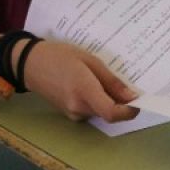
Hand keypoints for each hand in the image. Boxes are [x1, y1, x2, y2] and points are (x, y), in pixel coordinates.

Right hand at [23, 41, 139, 122]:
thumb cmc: (60, 56)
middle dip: (122, 103)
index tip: (139, 100)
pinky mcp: (69, 113)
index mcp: (84, 91)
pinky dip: (99, 101)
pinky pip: (91, 110)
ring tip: (106, 79)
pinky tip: (94, 84)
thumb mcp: (90, 60)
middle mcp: (78, 108)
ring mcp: (72, 113)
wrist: (30, 64)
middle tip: (127, 83)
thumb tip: (131, 96)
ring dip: (110, 101)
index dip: (129, 111)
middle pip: (109, 113)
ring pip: (101, 112)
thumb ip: (111, 81)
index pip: (111, 113)